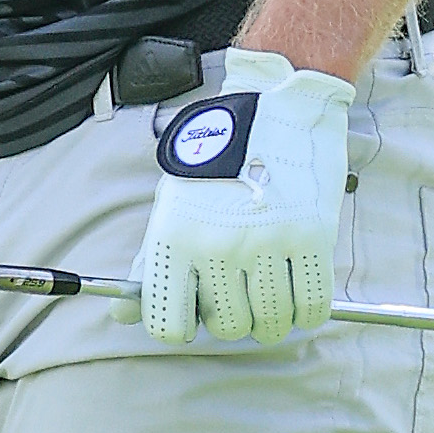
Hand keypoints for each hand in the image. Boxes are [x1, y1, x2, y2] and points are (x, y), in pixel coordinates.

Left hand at [129, 50, 353, 344]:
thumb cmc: (220, 160)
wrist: (277, 104)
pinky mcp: (310, 237)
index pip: (168, 323)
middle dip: (235, 318)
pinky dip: (307, 310)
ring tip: (272, 292)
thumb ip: (150, 263)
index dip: (183, 326)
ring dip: (272, 319)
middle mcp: (216, 244)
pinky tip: (300, 291)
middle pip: (227, 328)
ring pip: (270, 324)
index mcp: (174, 237)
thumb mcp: (173, 204)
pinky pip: (312, 306)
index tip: (197, 313)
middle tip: (242, 291)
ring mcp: (266, 242)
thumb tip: (121, 315)